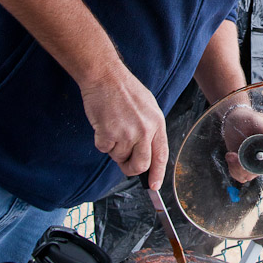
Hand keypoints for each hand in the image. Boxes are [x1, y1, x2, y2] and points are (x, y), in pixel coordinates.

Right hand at [80, 61, 167, 188]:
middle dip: (130, 168)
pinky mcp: (109, 134)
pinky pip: (104, 149)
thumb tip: (145, 153)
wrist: (106, 77)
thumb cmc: (125, 90)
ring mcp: (127, 134)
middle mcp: (145, 131)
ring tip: (113, 125)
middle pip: (140, 165)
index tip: (154, 186)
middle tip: (124, 162)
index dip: (158, 174)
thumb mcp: (148, 107)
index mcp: (157, 124)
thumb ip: (149, 130)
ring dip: (113, 147)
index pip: (161, 156)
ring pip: (119, 157)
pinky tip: (103, 124)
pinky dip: (101, 141)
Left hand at [221, 104, 262, 183]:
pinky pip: (239, 175)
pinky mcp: (243, 164)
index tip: (243, 157)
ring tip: (230, 154)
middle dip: (242, 168)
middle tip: (232, 155)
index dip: (256, 165)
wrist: (235, 119)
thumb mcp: (256, 120)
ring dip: (236, 169)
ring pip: (246, 176)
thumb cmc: (247, 118)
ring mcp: (253, 162)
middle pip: (255, 173)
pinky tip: (229, 156)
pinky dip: (232, 170)